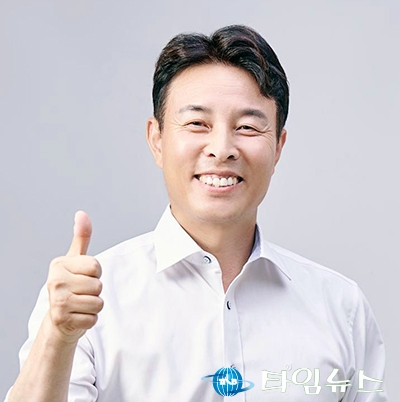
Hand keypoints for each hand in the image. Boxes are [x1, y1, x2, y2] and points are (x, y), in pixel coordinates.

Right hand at [46, 211, 102, 343]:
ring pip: (98, 302)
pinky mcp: (62, 320)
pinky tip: (78, 315)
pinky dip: (90, 319)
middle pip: (97, 285)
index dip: (96, 273)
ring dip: (93, 306)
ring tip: (80, 304)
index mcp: (59, 265)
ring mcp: (57, 302)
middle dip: (95, 291)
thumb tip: (82, 214)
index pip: (95, 266)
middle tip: (81, 292)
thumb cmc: (71, 285)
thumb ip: (81, 237)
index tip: (84, 276)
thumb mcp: (76, 260)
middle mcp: (55, 282)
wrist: (59, 318)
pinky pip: (93, 318)